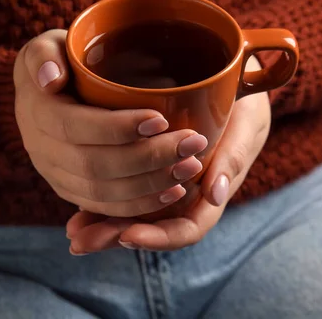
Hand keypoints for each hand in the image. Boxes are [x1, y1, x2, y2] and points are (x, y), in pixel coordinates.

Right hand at [13, 30, 208, 217]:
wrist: (44, 92)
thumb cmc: (58, 62)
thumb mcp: (45, 46)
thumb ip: (43, 55)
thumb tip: (51, 79)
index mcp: (37, 114)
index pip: (76, 127)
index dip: (118, 127)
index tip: (162, 118)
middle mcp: (42, 151)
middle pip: (94, 166)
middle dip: (148, 159)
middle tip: (192, 144)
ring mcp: (56, 176)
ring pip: (102, 193)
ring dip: (151, 184)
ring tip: (190, 166)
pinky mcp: (72, 191)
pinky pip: (105, 207)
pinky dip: (141, 205)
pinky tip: (173, 193)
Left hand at [65, 57, 270, 253]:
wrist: (235, 80)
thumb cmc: (246, 101)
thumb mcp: (249, 120)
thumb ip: (234, 154)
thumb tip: (214, 193)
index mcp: (213, 191)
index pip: (187, 228)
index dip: (158, 237)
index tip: (128, 234)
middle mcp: (186, 193)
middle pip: (151, 227)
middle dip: (116, 237)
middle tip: (81, 241)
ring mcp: (164, 180)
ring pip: (134, 213)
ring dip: (103, 225)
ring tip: (73, 231)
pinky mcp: (146, 164)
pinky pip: (123, 188)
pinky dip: (100, 200)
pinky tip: (75, 207)